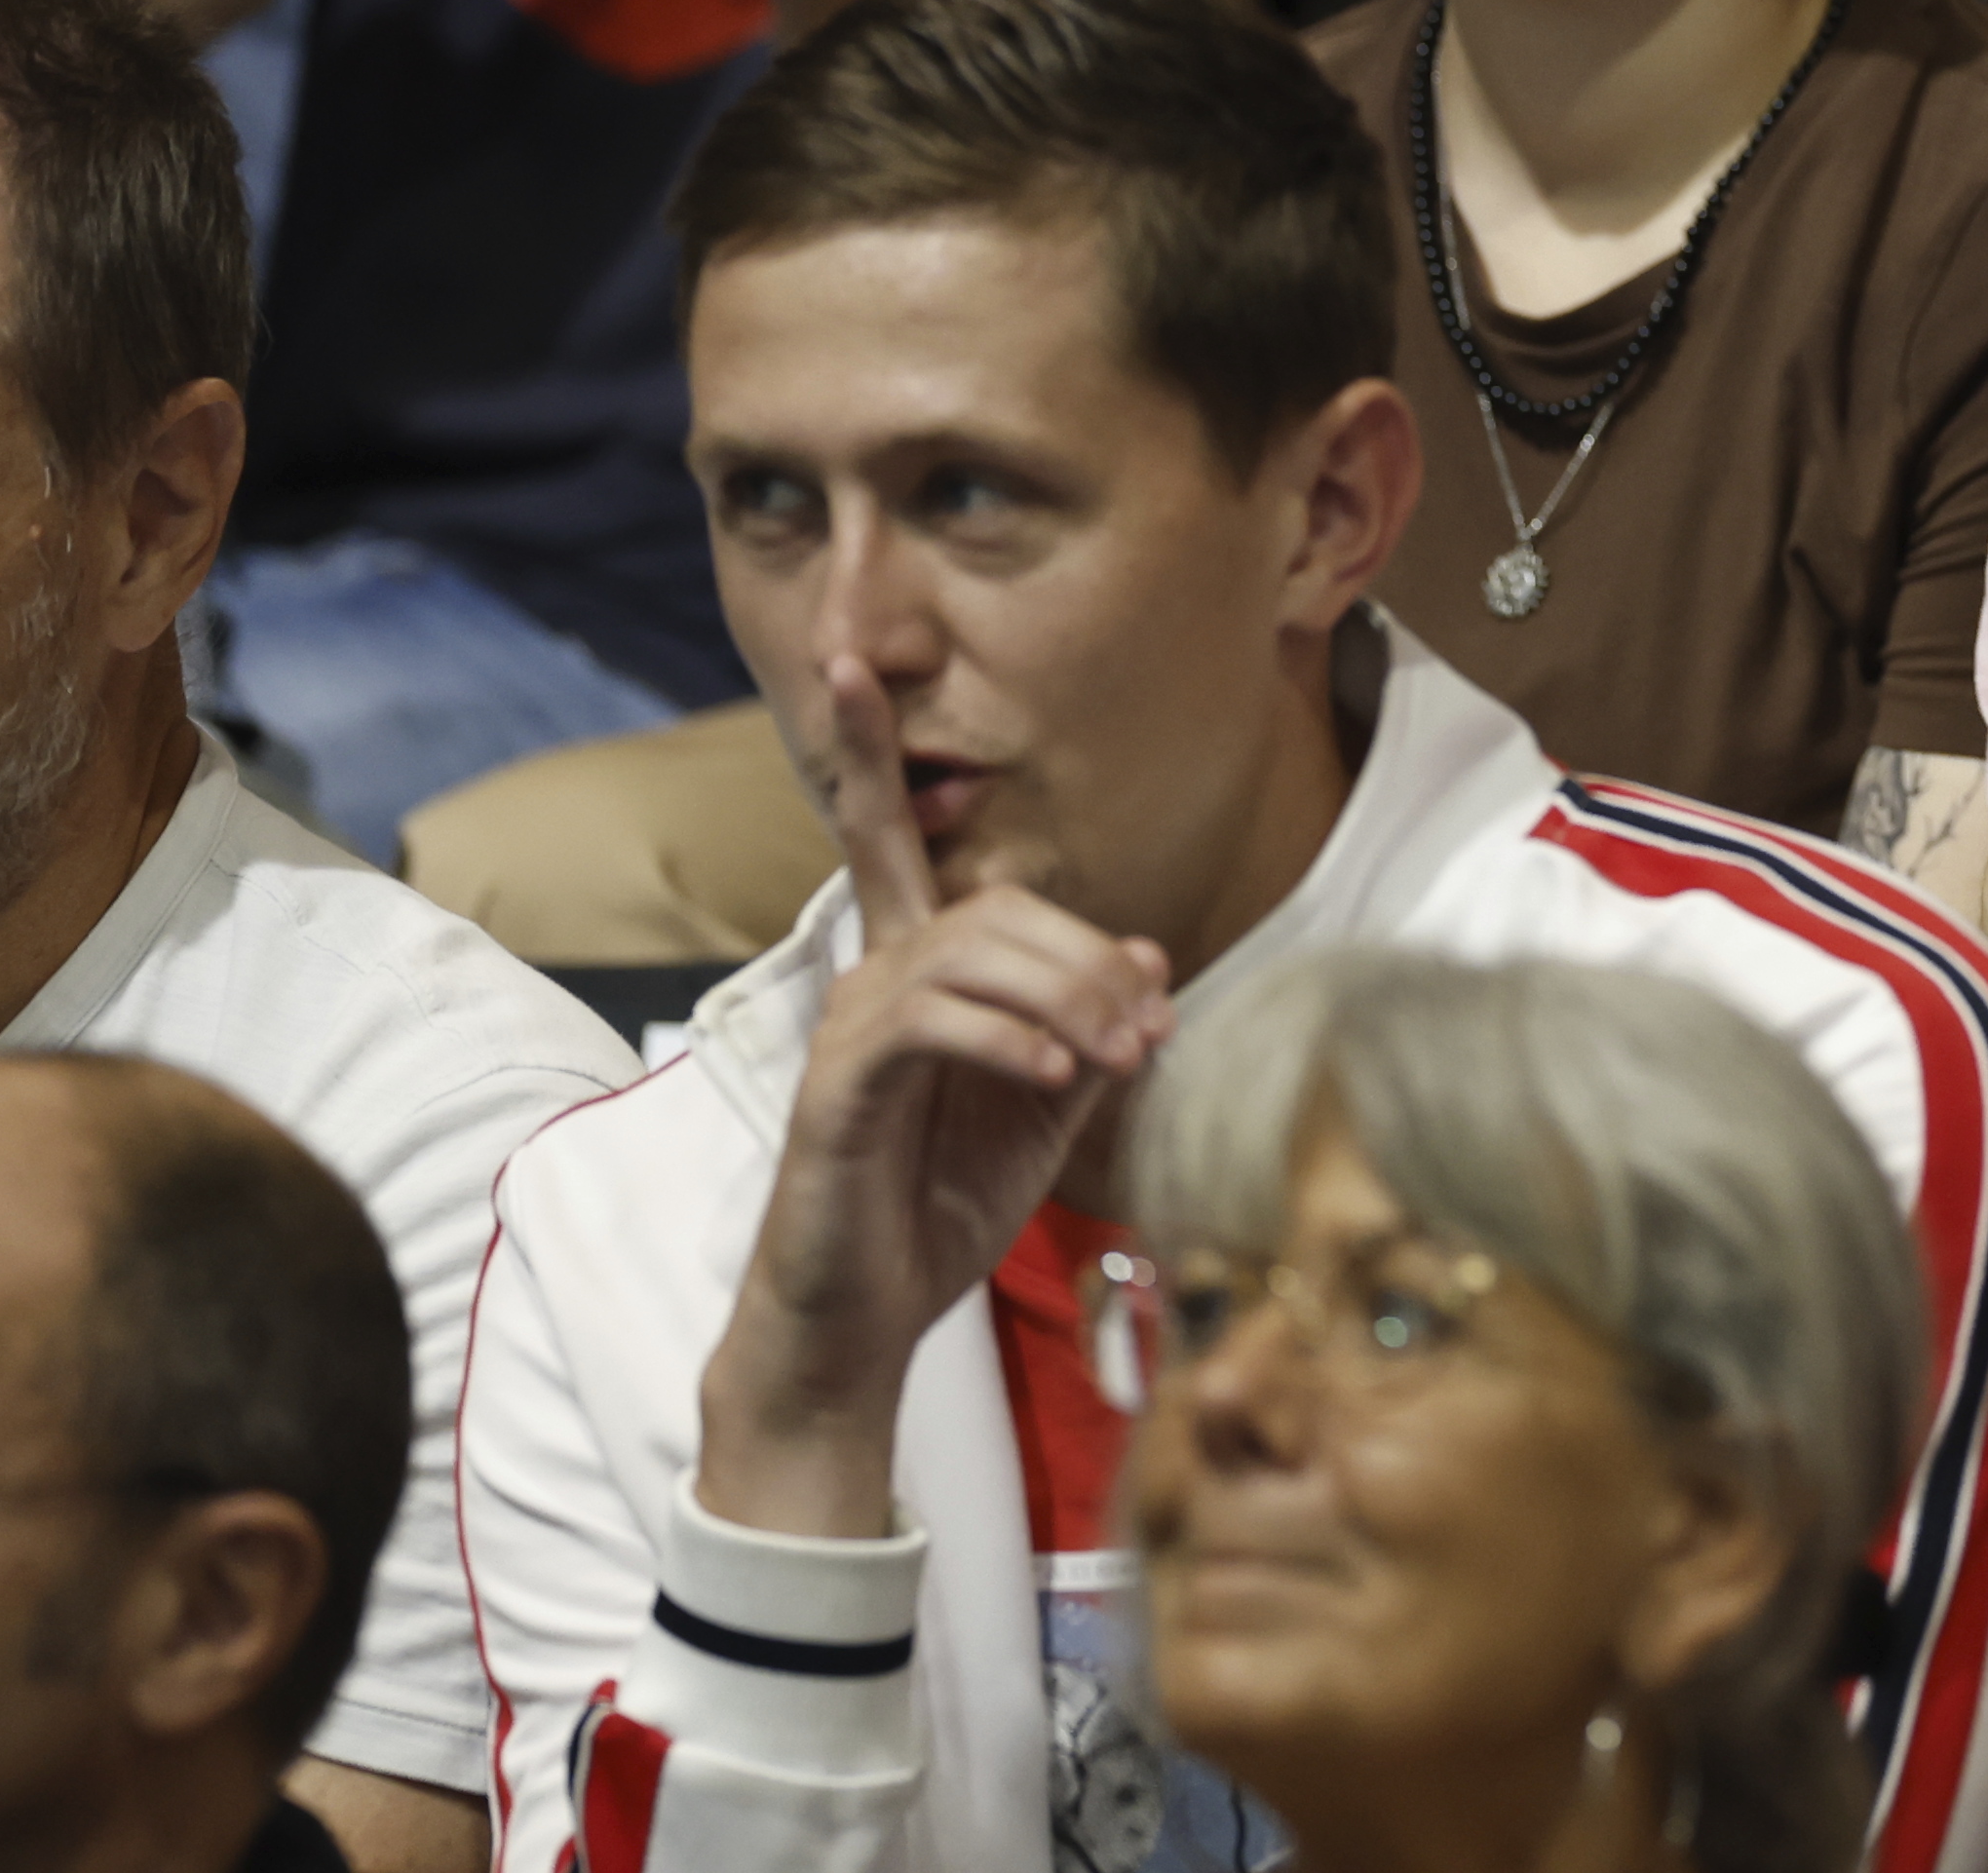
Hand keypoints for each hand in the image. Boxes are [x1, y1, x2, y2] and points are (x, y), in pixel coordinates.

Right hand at [701, 662, 1171, 1537]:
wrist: (862, 1326)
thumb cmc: (941, 1208)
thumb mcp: (1045, 1109)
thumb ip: (1090, 1025)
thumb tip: (1148, 952)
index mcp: (916, 972)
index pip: (889, 840)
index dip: (868, 750)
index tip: (846, 661)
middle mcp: (870, 980)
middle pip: (991, 904)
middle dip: (1087, 957)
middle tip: (1151, 1030)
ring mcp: (847, 1030)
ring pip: (969, 954)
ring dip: (1068, 1000)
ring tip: (1117, 1063)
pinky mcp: (836, 1090)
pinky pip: (929, 1024)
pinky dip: (1010, 1043)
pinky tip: (1057, 1083)